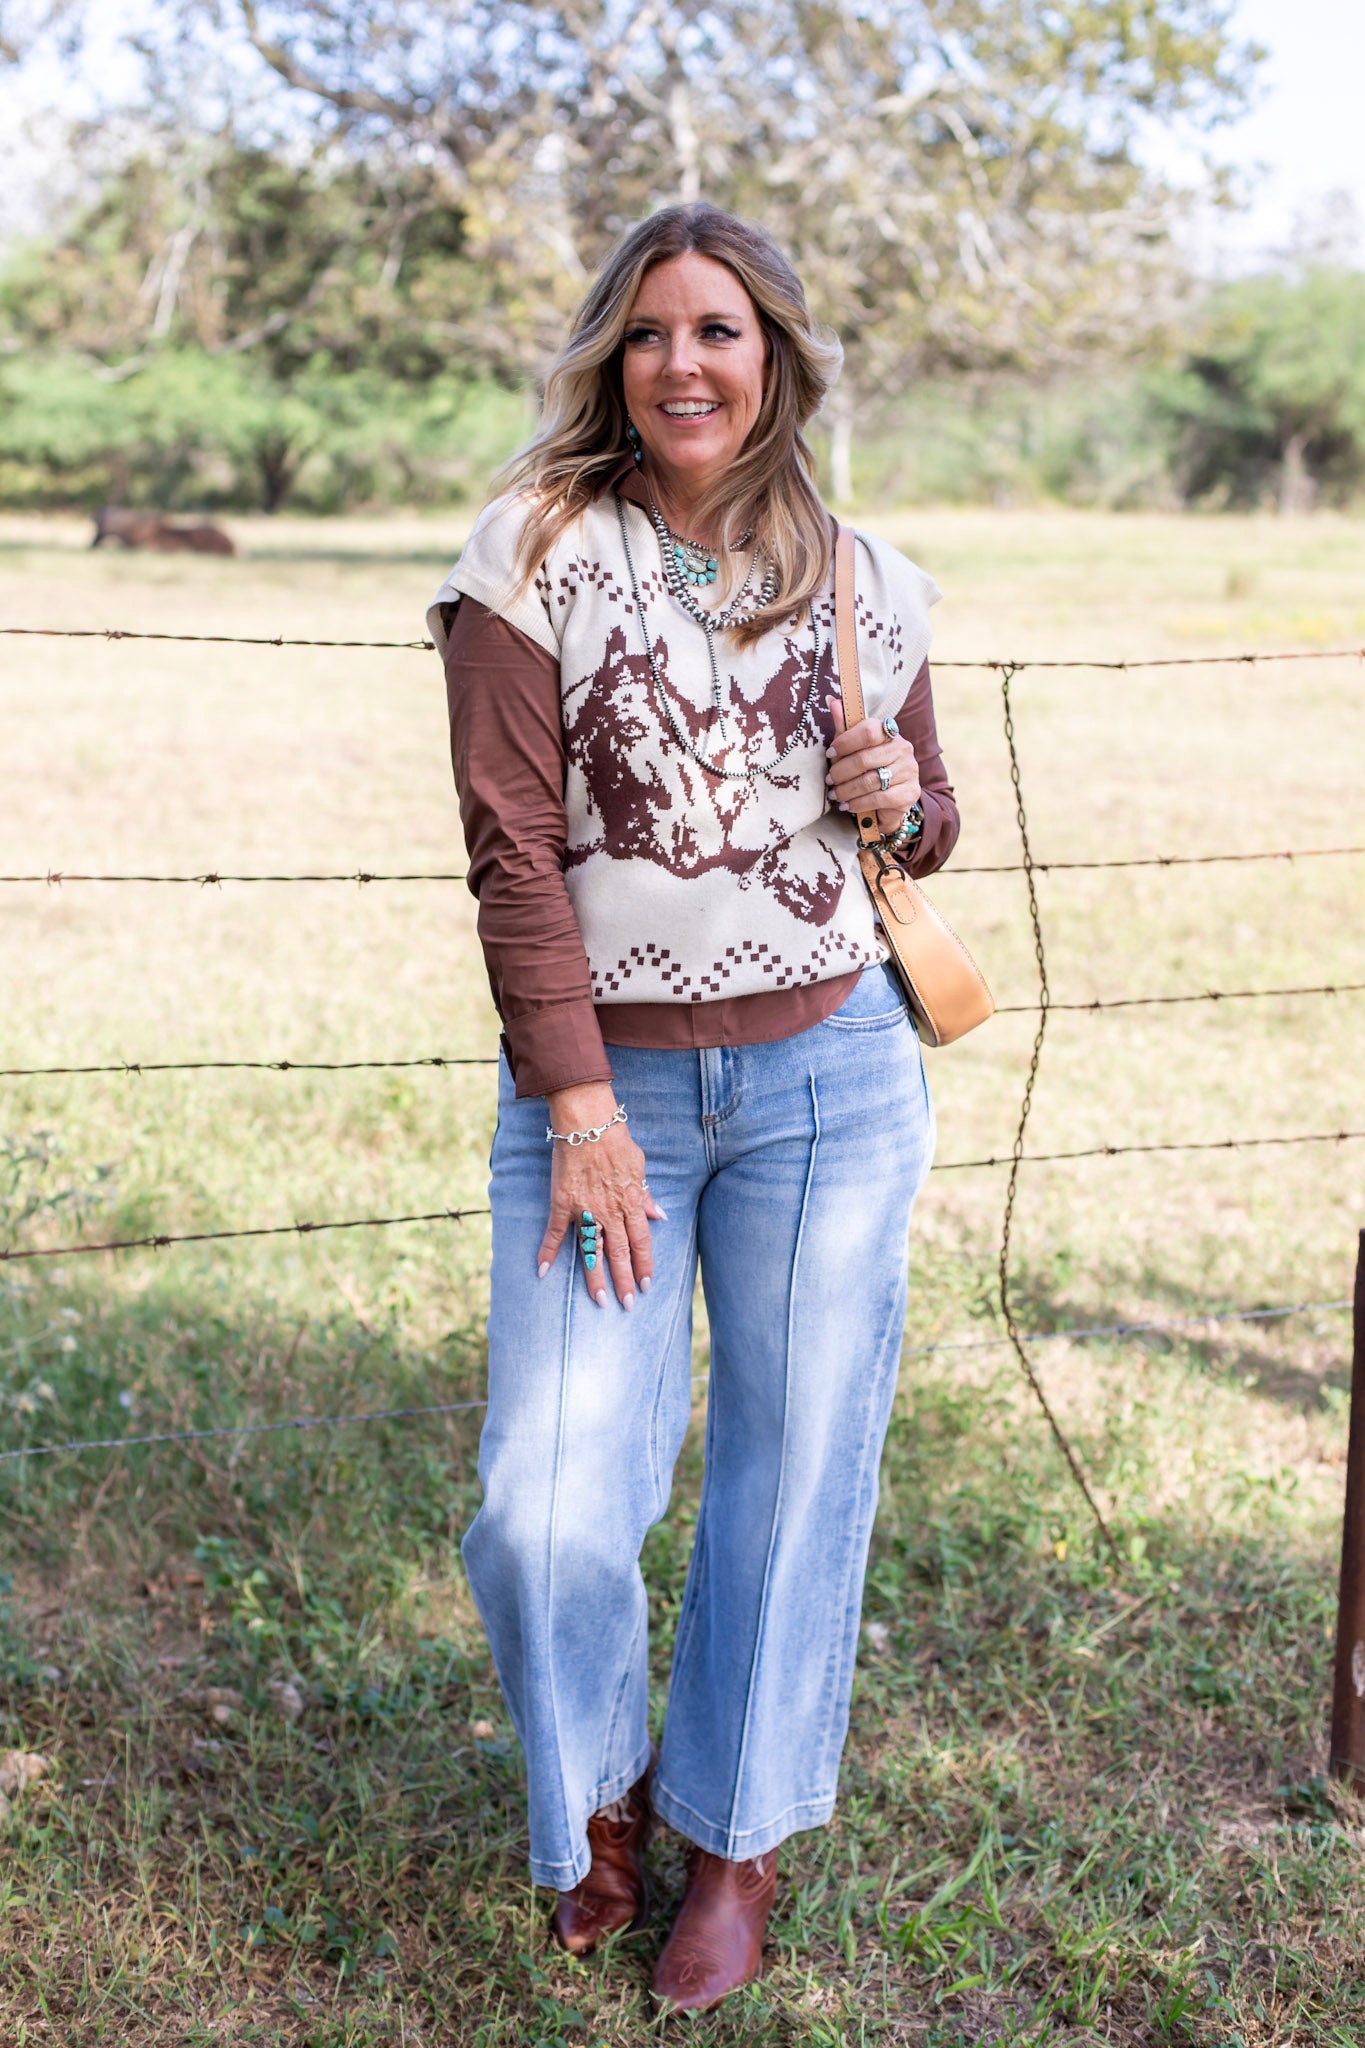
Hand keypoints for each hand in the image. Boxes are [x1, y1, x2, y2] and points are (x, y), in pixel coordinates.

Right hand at [537, 1083, 667, 1309]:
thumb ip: (647, 1195)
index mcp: (630, 1203)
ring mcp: (584, 1209)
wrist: (587, 1123)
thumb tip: (660, 1216)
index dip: (644, 1265)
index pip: (641, 1242)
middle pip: (619, 1253)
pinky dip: (547, 1252)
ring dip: (595, 1277)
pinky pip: (555, 1232)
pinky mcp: (562, 1203)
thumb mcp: (640, 1167)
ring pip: (591, 1250)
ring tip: (599, 1300)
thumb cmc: (616, 1141)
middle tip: (627, 1305)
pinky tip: (542, 1271)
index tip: (647, 1285)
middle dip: (624, 1281)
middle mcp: (609, 1211)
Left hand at [825, 695, 919, 835]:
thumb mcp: (854, 748)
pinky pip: (879, 798)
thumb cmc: (868, 769)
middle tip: (829, 780)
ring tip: (835, 795)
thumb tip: (832, 701)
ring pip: (870, 781)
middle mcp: (903, 748)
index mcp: (890, 732)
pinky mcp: (910, 792)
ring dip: (847, 790)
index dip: (846, 742)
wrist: (891, 801)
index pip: (869, 731)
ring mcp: (909, 770)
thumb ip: (844, 726)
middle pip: (865, 759)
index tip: (830, 753)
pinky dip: (859, 803)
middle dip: (842, 771)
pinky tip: (848, 806)